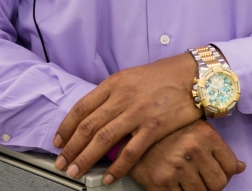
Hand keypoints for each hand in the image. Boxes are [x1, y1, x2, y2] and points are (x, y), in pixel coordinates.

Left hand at [53, 53, 201, 181]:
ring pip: (104, 139)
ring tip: (76, 172)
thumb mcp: (131, 77)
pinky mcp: (155, 126)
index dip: (65, 127)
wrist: (193, 75)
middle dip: (71, 148)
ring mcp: (138, 112)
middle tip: (62, 164)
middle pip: (88, 127)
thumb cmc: (163, 76)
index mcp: (114, 84)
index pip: (81, 108)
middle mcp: (122, 97)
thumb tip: (93, 115)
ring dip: (86, 158)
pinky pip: (131, 151)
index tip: (58, 142)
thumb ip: (111, 94)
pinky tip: (108, 177)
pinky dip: (117, 167)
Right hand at [128, 120, 245, 190]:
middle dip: (213, 186)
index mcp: (206, 135)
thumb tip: (241, 167)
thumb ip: (218, 149)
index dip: (227, 174)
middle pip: (219, 184)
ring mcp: (177, 167)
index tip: (218, 172)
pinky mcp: (161, 182)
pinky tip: (178, 186)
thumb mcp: (197, 131)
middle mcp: (193, 150)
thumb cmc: (169, 133)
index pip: (230, 167)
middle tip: (203, 180)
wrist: (132, 135)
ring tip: (189, 181)